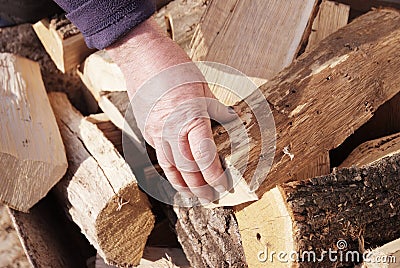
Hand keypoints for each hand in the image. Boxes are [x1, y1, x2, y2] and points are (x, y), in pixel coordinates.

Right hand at [107, 17, 233, 203]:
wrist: (141, 55)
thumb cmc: (174, 67)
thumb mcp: (203, 86)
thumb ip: (217, 109)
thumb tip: (234, 119)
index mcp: (190, 117)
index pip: (204, 156)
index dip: (215, 175)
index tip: (224, 185)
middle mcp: (170, 129)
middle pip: (186, 168)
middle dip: (200, 187)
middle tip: (212, 198)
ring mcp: (156, 131)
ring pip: (169, 167)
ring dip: (183, 185)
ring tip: (194, 196)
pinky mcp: (147, 130)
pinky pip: (160, 156)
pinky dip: (170, 170)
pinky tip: (178, 176)